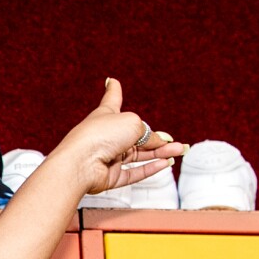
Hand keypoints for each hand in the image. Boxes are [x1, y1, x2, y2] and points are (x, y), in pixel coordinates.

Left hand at [50, 79, 186, 195]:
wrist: (80, 163)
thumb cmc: (99, 136)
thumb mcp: (132, 123)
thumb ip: (148, 133)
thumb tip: (158, 144)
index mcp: (106, 115)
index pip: (112, 99)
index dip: (114, 90)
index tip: (112, 81)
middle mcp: (106, 135)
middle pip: (135, 136)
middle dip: (157, 140)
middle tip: (177, 144)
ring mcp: (107, 156)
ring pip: (138, 156)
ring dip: (159, 154)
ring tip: (178, 152)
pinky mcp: (109, 176)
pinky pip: (132, 173)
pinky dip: (149, 169)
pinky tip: (164, 163)